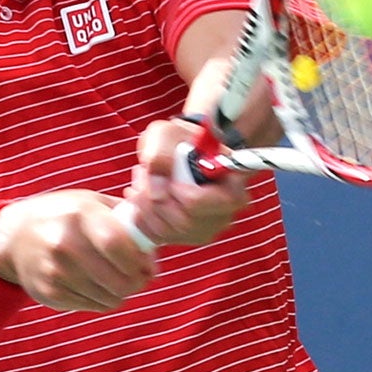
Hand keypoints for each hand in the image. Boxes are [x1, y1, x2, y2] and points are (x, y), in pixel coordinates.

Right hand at [0, 191, 155, 311]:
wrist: (14, 237)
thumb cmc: (64, 216)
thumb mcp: (91, 202)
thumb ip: (126, 216)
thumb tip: (157, 240)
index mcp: (79, 215)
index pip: (118, 245)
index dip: (141, 261)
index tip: (148, 264)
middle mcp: (64, 243)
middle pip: (118, 280)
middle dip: (138, 282)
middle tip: (140, 277)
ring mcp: (55, 271)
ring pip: (110, 298)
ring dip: (122, 292)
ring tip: (118, 279)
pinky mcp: (49, 293)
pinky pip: (93, 306)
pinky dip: (102, 299)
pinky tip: (96, 284)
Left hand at [122, 117, 251, 246]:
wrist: (178, 150)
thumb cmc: (178, 140)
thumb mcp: (167, 133)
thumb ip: (161, 153)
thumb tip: (156, 187)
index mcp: (233, 185)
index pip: (202, 203)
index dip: (179, 191)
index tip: (169, 174)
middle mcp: (225, 213)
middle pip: (184, 222)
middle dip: (154, 198)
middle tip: (142, 172)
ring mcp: (207, 228)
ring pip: (169, 231)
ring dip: (145, 205)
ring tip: (140, 180)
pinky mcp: (187, 237)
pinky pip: (158, 237)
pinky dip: (141, 217)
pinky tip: (139, 197)